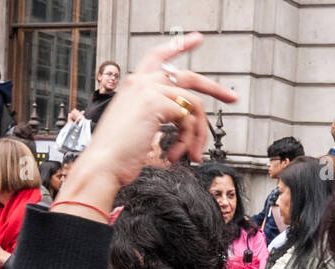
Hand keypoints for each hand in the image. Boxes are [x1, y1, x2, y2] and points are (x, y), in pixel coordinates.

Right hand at [57, 33, 236, 199]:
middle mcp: (141, 81)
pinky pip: (188, 118)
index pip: (159, 55)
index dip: (179, 45)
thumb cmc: (115, 153)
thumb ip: (155, 112)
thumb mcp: (136, 126)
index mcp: (133, 85)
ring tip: (192, 155)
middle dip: (215, 88)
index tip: (197, 38)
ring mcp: (150, 90)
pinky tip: (174, 155)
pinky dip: (188, 140)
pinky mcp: (157, 104)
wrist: (102, 165)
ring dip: (198, 133)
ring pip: (193, 104)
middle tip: (233, 98)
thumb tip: (182, 115)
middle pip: (188, 77)